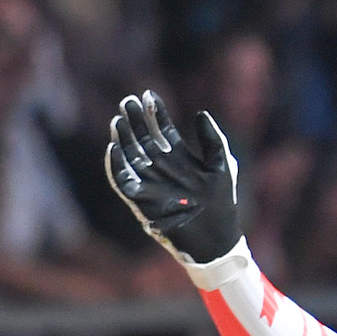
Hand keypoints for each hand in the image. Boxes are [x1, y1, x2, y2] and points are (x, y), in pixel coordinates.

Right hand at [106, 90, 242, 265]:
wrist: (217, 240)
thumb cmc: (223, 204)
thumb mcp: (222, 167)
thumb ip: (213, 140)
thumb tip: (201, 113)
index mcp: (179, 158)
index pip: (163, 130)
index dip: (155, 113)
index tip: (148, 95)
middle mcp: (162, 168)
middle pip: (143, 139)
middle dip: (135, 120)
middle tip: (127, 102)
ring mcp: (151, 183)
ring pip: (131, 156)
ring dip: (124, 138)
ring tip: (119, 120)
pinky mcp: (142, 201)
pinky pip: (123, 182)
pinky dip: (116, 166)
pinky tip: (113, 148)